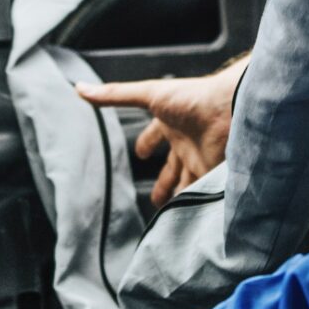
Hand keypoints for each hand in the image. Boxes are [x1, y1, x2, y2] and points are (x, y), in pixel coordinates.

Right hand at [77, 64, 246, 207]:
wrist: (229, 108)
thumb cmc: (190, 97)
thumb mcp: (148, 95)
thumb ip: (114, 95)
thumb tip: (79, 89)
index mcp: (171, 124)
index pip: (154, 136)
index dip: (146, 144)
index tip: (140, 154)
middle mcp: (186, 143)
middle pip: (171, 168)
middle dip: (163, 182)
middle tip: (154, 199)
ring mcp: (200, 160)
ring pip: (186, 185)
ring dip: (178, 198)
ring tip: (170, 215)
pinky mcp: (212, 174)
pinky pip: (201, 193)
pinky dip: (195, 205)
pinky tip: (191, 219)